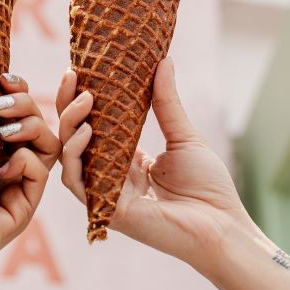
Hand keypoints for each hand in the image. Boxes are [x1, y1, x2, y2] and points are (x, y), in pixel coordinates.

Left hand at [0, 50, 58, 288]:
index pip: (17, 106)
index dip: (18, 87)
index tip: (2, 75)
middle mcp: (8, 160)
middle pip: (38, 119)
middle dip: (26, 103)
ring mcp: (18, 185)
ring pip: (48, 144)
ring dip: (32, 126)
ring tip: (3, 128)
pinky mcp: (23, 209)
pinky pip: (41, 175)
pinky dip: (26, 162)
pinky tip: (3, 165)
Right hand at [56, 58, 254, 273]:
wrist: (223, 227)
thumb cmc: (208, 188)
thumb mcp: (183, 137)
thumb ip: (166, 103)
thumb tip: (163, 61)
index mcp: (124, 160)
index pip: (91, 124)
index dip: (80, 98)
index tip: (79, 68)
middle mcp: (108, 175)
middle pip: (73, 136)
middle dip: (67, 104)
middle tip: (72, 73)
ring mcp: (104, 193)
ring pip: (68, 156)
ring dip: (70, 125)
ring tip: (84, 98)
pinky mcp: (106, 209)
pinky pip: (77, 181)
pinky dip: (75, 155)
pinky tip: (87, 132)